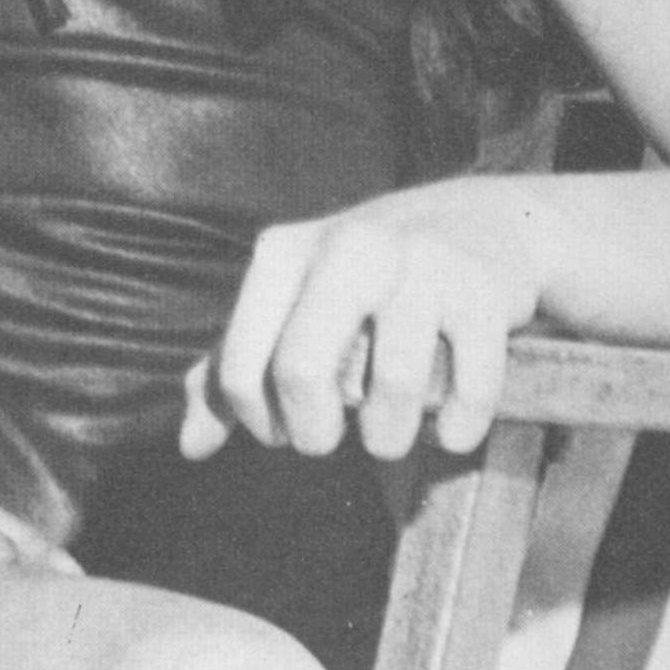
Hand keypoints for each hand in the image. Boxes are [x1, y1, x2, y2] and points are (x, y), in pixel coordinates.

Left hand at [180, 177, 543, 464]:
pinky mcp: (481, 291)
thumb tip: (189, 446)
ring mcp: (418, 265)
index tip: (282, 429)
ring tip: (389, 433)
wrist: (480, 223)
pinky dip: (458, 428)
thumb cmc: (364, 281)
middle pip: (302, 372)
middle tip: (328, 440)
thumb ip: (232, 368)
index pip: (239, 364)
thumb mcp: (290, 303)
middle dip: (313, 434)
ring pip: (390, 388)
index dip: (257, 420)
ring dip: (389, 437)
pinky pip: (467, 392)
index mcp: (284, 252)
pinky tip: (451, 427)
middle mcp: (347, 247)